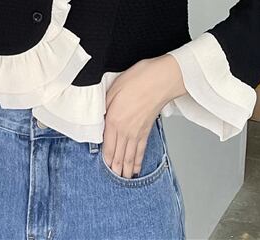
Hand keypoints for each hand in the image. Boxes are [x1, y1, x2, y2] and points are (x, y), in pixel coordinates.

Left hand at [102, 55, 185, 178]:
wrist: (160, 80)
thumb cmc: (137, 79)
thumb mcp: (113, 88)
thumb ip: (104, 105)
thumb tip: (99, 117)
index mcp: (114, 120)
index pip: (107, 145)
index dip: (105, 158)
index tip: (103, 167)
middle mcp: (125, 130)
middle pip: (118, 154)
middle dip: (114, 168)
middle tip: (112, 179)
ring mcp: (137, 132)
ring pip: (129, 156)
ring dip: (125, 169)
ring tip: (122, 178)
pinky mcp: (147, 130)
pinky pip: (141, 150)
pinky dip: (137, 161)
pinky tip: (136, 168)